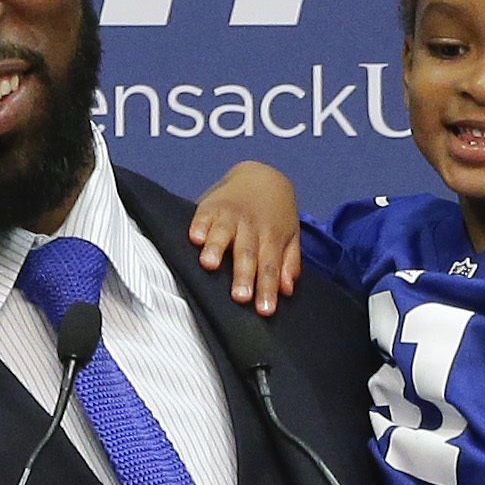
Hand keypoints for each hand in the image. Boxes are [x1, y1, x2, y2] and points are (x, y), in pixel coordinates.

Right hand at [188, 163, 300, 316]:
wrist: (260, 175)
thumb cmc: (274, 214)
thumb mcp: (290, 236)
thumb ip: (288, 263)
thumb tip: (286, 290)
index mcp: (271, 237)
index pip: (270, 267)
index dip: (267, 289)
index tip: (265, 310)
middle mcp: (250, 226)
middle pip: (247, 254)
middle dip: (243, 275)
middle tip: (240, 297)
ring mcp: (230, 215)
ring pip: (223, 233)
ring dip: (216, 248)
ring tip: (210, 265)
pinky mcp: (210, 206)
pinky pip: (203, 216)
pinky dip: (199, 226)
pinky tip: (194, 238)